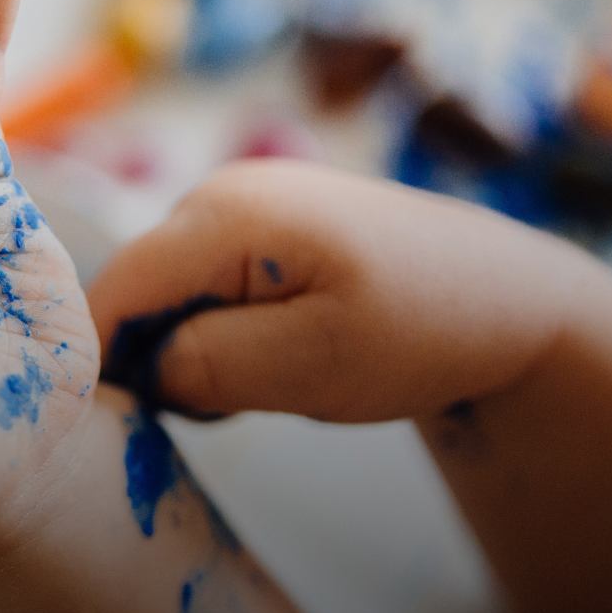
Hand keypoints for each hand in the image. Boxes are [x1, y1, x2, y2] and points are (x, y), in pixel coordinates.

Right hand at [89, 159, 596, 422]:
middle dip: (156, 358)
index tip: (134, 419)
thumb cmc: (421, 331)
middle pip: (134, 291)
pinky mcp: (256, 225)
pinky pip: (199, 286)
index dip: (102, 360)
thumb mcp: (311, 366)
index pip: (113, 290)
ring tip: (261, 382)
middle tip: (223, 407)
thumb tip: (137, 369)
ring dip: (188, 349)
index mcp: (226, 215)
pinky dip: (215, 332)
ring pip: (164, 294)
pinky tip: (270, 354)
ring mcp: (238, 203)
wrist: (509, 300)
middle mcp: (218, 193)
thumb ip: (205, 365)